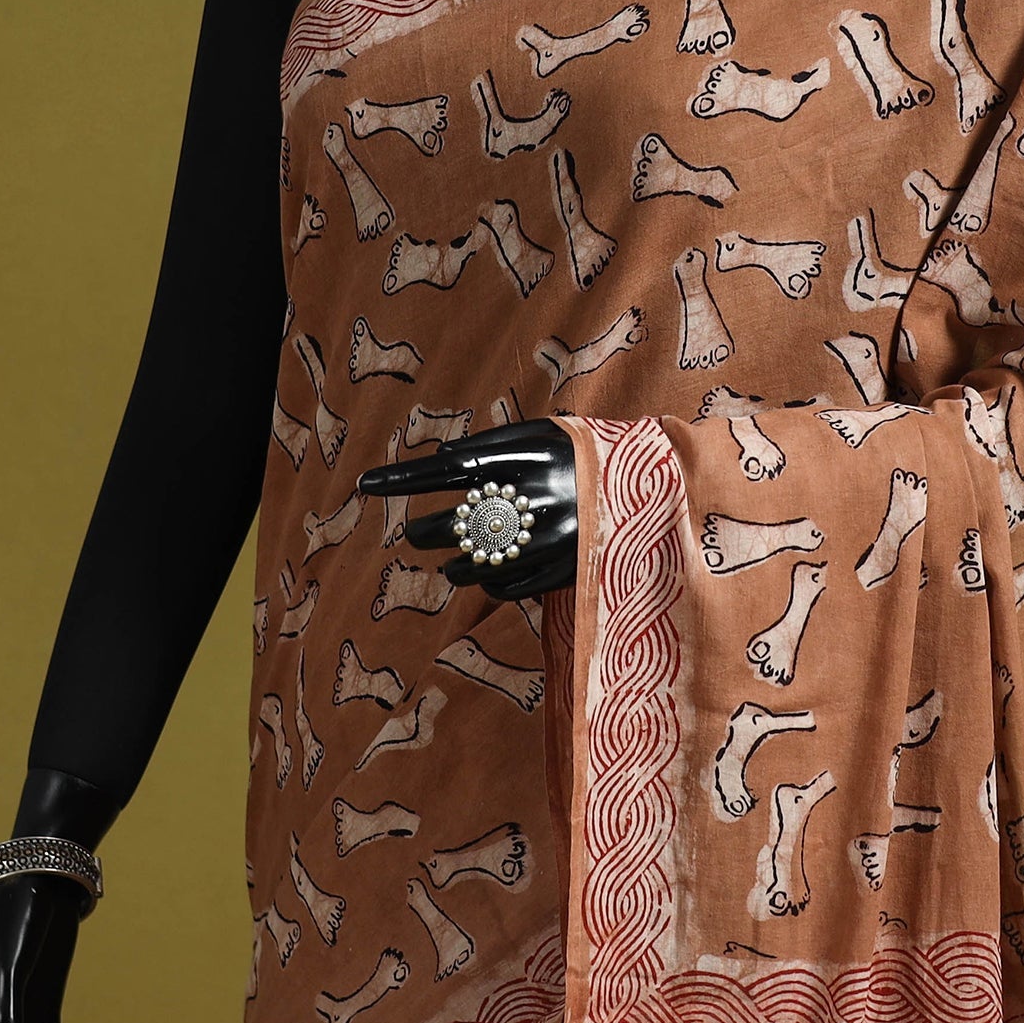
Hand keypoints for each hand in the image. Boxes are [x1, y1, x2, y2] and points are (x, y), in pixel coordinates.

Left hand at [358, 417, 577, 600]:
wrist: (658, 488)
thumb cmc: (591, 456)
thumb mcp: (548, 434)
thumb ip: (496, 445)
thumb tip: (444, 459)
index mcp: (525, 459)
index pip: (446, 470)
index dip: (402, 478)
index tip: (365, 485)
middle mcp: (532, 500)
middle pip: (453, 525)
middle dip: (424, 533)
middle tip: (416, 534)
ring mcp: (546, 540)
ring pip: (474, 565)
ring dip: (453, 566)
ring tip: (450, 562)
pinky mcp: (561, 573)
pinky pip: (504, 588)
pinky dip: (488, 584)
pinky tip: (488, 576)